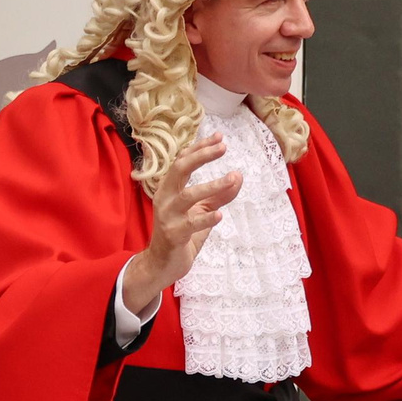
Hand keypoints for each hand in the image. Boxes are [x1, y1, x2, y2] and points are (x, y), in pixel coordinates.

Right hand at [121, 134, 242, 313]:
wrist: (163, 264)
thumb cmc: (182, 234)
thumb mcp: (203, 211)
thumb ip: (219, 195)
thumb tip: (238, 176)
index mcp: (169, 189)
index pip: (182, 161)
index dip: (199, 147)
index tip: (219, 137)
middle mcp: (165, 198)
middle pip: (180, 169)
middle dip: (201, 156)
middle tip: (223, 147)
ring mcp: (168, 216)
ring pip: (188, 195)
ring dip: (212, 185)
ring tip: (232, 178)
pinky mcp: (173, 235)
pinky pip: (191, 224)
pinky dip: (206, 218)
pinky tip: (220, 215)